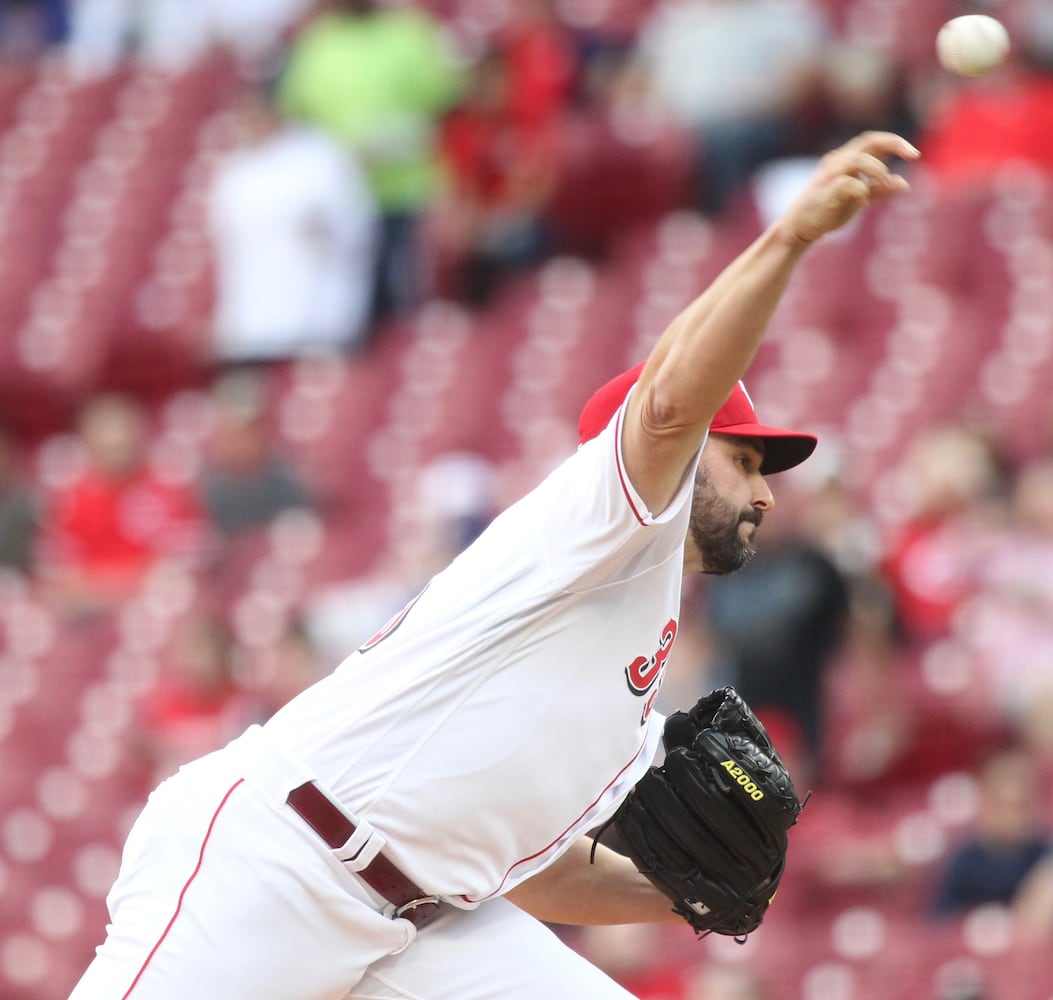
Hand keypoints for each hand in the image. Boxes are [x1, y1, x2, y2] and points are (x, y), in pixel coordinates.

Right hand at [782, 131, 920, 244]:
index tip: (915, 155)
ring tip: (883, 185)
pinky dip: (862, 191)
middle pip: (868, 140)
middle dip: (893, 144)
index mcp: (846, 159)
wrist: (800, 228)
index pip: (873, 141)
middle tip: (913, 155)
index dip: (895, 142)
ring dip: (877, 170)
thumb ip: (880, 190)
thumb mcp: (859, 199)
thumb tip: (905, 185)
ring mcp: (829, 176)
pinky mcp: (824, 192)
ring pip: (858, 159)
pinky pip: (848, 184)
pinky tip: (863, 202)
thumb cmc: (828, 210)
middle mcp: (838, 161)